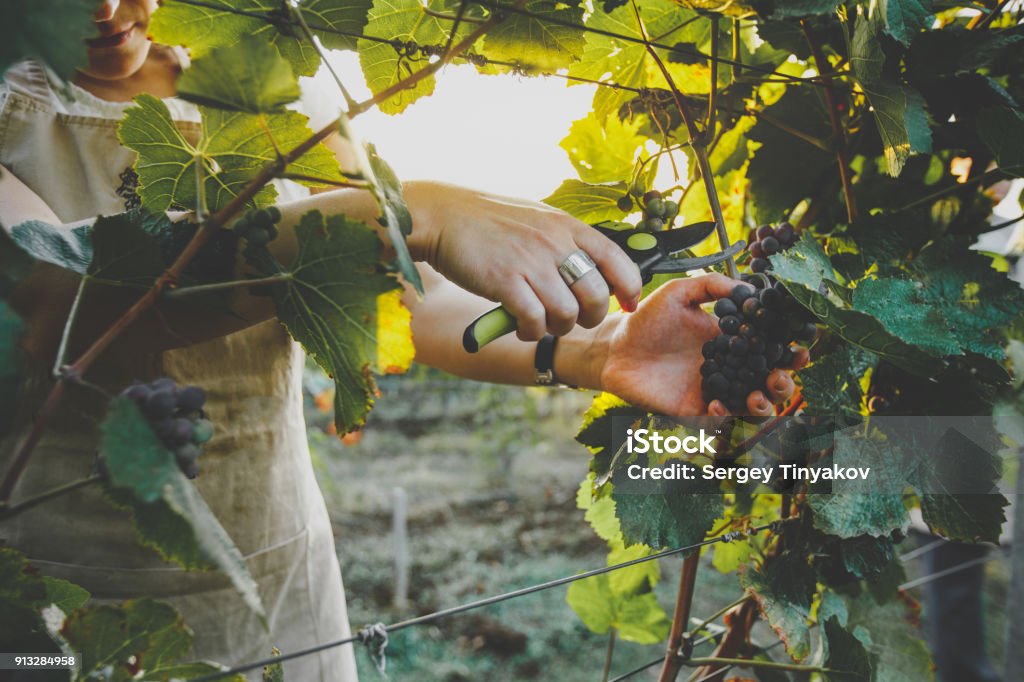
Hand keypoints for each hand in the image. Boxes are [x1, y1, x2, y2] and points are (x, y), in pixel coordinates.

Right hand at [405, 181, 642, 340]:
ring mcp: (530, 261)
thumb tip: (595, 271)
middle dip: (589, 316)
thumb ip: (566, 241)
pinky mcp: (504, 281)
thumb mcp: (539, 219)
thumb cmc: (490, 222)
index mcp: (568, 226)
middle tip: (573, 319)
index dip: (630, 288)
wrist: (443, 216)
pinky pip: (534, 320)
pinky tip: (522, 326)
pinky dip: (531, 331)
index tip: (628, 304)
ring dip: (557, 327)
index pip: (618, 259)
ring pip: (567, 314)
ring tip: (541, 322)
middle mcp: (555, 242)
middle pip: (596, 295)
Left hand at [595, 274, 807, 416]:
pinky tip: (717, 405)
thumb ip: (711, 286)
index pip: (769, 347)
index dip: (789, 350)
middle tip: (782, 377)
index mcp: (732, 339)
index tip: (801, 348)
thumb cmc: (647, 319)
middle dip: (784, 382)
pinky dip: (724, 415)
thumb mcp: (679, 293)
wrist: (615, 347)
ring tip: (759, 397)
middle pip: (769, 381)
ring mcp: (713, 389)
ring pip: (750, 404)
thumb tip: (748, 287)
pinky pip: (718, 419)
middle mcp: (729, 367)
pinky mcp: (694, 409)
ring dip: (763, 404)